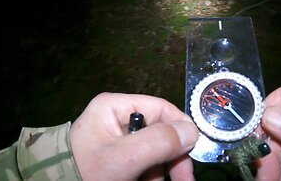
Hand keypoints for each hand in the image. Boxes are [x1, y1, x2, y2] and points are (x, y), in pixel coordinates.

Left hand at [70, 93, 198, 180]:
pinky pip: (144, 164)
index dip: (181, 128)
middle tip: (184, 179)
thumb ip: (159, 142)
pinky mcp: (118, 160)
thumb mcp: (123, 158)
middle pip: (161, 133)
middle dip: (172, 157)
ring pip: (155, 153)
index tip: (194, 151)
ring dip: (160, 172)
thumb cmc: (86, 172)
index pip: (161, 109)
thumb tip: (193, 131)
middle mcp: (118, 120)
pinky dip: (149, 176)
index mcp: (115, 107)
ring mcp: (119, 141)